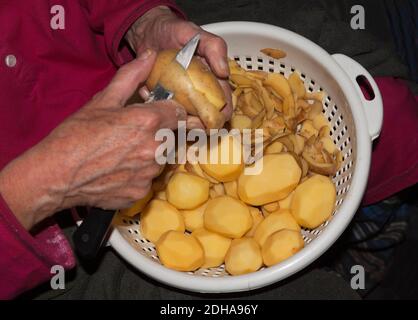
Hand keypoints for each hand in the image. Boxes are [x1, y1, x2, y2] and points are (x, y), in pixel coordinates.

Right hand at [0, 50, 185, 229]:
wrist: (56, 174)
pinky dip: (137, 175)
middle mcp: (156, 147)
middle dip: (161, 134)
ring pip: (161, 160)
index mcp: (150, 121)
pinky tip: (118, 170)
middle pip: (173, 138)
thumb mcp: (103, 100)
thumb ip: (131, 77)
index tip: (162, 115)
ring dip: (150, 156)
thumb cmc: (76, 134)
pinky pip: (147, 180)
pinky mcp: (141, 191)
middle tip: (134, 135)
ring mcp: (150, 173)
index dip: (171, 113)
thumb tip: (150, 57)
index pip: (181, 114)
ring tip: (122, 154)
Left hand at [125, 6, 231, 127]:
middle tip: (189, 122)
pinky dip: (154, 104)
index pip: (223, 102)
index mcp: (212, 80)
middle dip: (199, 123)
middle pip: (204, 115)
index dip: (223, 113)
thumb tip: (225, 73)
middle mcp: (198, 92)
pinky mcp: (162, 98)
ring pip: (183, 117)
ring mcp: (179, 97)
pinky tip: (146, 91)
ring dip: (176, 116)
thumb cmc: (176, 31)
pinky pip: (160, 108)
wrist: (149, 31)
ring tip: (164, 105)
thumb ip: (214, 47)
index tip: (217, 119)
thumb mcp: (197, 34)